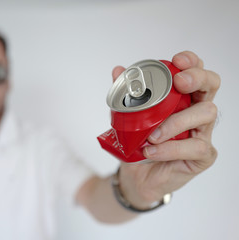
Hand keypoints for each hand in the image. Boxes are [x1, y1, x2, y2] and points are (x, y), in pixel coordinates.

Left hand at [115, 51, 220, 207]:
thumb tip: (117, 70)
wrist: (136, 175)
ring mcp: (202, 133)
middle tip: (179, 83)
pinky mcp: (202, 156)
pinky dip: (171, 148)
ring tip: (152, 134)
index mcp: (181, 98)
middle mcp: (195, 111)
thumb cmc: (137, 143)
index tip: (176, 61)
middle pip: (211, 85)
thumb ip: (124, 95)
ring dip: (177, 121)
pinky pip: (195, 147)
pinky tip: (152, 150)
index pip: (194, 72)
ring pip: (205, 114)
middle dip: (197, 78)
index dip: (191, 62)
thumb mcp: (127, 116)